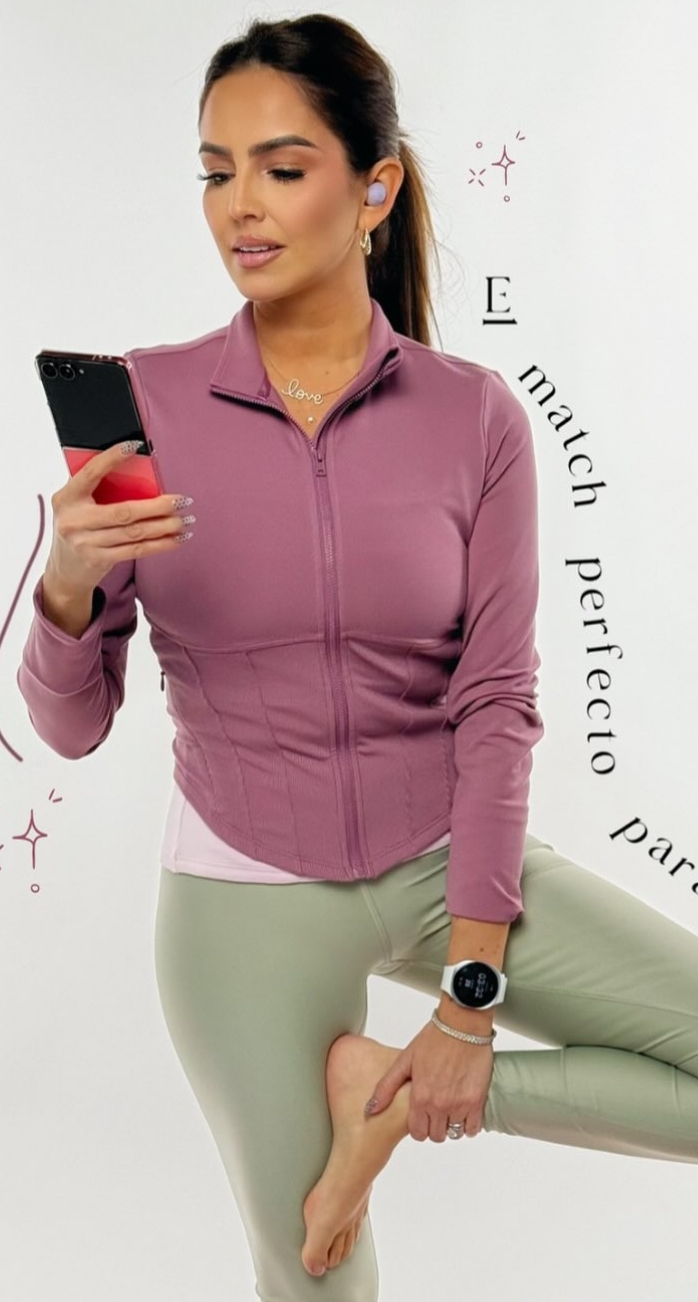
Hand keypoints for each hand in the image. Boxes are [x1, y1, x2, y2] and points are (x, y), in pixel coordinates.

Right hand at [47, 440, 192, 595]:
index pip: (91, 472)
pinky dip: (161, 544)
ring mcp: (85, 543)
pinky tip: (177, 538)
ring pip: (134, 532)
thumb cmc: (79, 527)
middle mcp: (74, 520)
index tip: (134, 445)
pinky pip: (136, 550)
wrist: (65, 569)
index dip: (111, 457)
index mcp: (67, 497)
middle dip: (158, 506)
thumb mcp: (79, 505)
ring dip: (165, 526)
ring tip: (185, 520)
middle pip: (124, 511)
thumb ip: (100, 490)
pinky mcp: (99, 560)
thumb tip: (144, 478)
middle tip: (182, 501)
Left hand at [363, 1017, 493, 1141]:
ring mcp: (459, 1104)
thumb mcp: (405, 1060)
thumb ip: (386, 1087)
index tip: (422, 1117)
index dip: (418, 1127)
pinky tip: (464, 1111)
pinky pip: (472, 1128)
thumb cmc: (434, 1038)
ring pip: (453, 1133)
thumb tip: (370, 1109)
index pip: (417, 1133)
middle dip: (434, 1127)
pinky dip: (468, 1124)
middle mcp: (439, 1105)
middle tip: (436, 1112)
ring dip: (451, 1125)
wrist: (462, 1025)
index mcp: (420, 1097)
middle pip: (436, 1136)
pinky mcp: (477, 1100)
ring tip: (450, 1109)